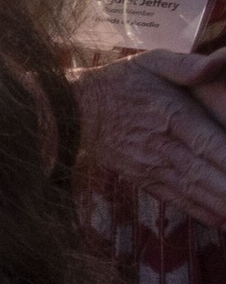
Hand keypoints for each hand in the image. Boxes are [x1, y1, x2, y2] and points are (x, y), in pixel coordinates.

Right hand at [83, 50, 225, 225]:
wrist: (72, 110)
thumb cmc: (119, 82)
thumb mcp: (151, 62)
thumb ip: (185, 64)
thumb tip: (216, 62)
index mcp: (171, 114)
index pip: (209, 143)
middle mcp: (161, 145)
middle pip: (204, 174)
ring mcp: (149, 165)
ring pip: (191, 190)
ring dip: (218, 204)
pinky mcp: (141, 177)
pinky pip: (173, 198)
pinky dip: (198, 211)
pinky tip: (219, 221)